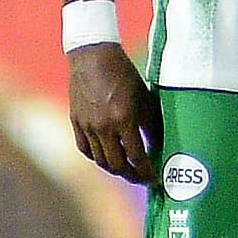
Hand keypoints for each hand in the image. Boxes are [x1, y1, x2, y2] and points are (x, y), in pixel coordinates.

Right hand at [68, 44, 161, 183]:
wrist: (93, 58)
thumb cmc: (124, 75)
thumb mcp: (144, 99)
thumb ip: (152, 125)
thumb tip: (162, 146)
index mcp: (123, 119)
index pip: (137, 156)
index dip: (147, 171)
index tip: (155, 178)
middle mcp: (103, 127)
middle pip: (116, 164)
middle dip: (132, 175)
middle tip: (142, 178)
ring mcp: (87, 126)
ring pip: (100, 160)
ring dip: (114, 169)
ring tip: (127, 170)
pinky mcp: (75, 122)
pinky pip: (85, 149)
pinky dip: (97, 158)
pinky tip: (107, 158)